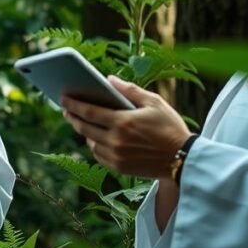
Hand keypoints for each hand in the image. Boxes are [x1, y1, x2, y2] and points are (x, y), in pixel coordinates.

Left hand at [62, 76, 191, 178]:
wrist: (184, 159)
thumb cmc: (170, 127)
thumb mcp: (154, 102)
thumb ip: (129, 90)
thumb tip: (108, 79)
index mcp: (123, 122)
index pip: (89, 111)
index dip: (74, 104)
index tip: (63, 97)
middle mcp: (116, 141)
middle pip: (85, 127)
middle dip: (72, 116)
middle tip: (65, 108)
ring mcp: (117, 156)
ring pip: (90, 143)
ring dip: (83, 131)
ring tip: (80, 122)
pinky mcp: (120, 168)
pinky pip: (99, 156)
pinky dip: (94, 146)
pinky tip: (95, 138)